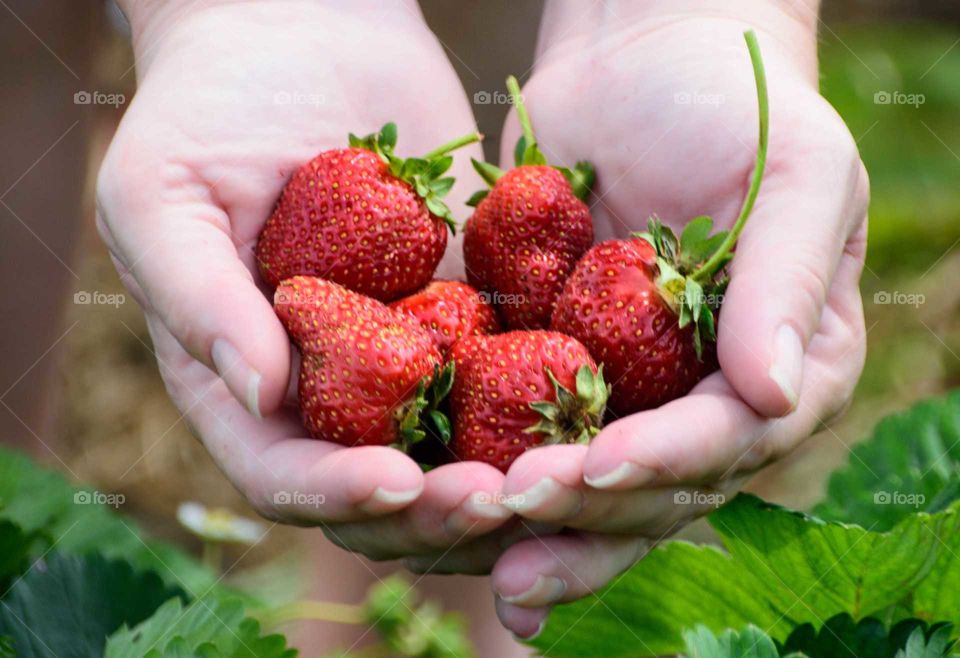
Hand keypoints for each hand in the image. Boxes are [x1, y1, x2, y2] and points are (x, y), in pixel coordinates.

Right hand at [97, 0, 511, 563]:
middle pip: (377, 485)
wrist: (298, 29)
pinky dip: (541, 402)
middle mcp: (321, 385)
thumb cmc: (206, 109)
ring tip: (555, 473)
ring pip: (451, 450)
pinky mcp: (461, 310)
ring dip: (501, 476)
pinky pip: (506, 371)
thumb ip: (199, 297)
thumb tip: (258, 391)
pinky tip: (586, 405)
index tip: (398, 482)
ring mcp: (396, 352)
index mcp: (239, 379)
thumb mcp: (165, 195)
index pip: (281, 471)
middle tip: (501, 498)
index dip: (336, 493)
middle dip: (434, 508)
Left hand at [428, 2, 866, 636]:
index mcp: (782, 372)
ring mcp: (628, 394)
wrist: (640, 64)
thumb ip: (787, 280)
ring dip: (529, 517)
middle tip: (514, 507)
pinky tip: (432, 502)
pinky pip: (518, 429)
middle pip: (651, 486)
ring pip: (582, 482)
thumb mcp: (795, 171)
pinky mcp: (554, 370)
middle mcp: (705, 403)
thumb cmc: (735, 105)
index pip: (730, 439)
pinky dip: (480, 468)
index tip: (600, 462)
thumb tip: (778, 396)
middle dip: (585, 505)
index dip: (668, 460)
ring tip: (469, 538)